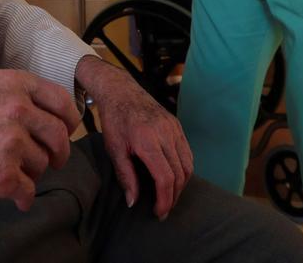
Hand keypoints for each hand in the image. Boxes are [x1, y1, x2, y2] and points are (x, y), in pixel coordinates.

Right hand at [0, 70, 79, 210]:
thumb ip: (10, 96)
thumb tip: (34, 112)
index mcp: (12, 84)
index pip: (61, 100)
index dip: (68, 119)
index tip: (66, 129)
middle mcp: (17, 110)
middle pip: (59, 136)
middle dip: (58, 153)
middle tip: (53, 161)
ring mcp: (11, 142)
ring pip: (43, 165)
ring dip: (32, 173)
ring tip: (13, 173)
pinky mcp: (2, 174)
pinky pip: (27, 191)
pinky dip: (22, 197)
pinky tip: (14, 197)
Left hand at [75, 56, 192, 219]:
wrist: (121, 90)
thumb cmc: (114, 119)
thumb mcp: (114, 149)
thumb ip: (126, 176)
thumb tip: (133, 202)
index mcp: (147, 140)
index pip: (165, 178)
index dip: (164, 199)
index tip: (158, 212)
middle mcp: (165, 134)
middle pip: (179, 174)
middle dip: (173, 196)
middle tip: (163, 210)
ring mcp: (174, 128)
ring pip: (188, 165)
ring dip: (181, 185)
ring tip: (169, 197)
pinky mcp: (177, 126)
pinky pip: (187, 153)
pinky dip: (184, 169)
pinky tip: (174, 178)